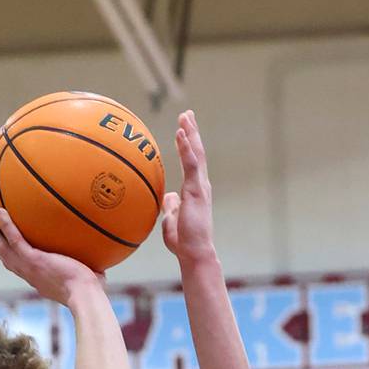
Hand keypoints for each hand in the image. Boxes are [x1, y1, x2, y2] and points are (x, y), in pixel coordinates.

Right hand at [0, 207, 103, 304]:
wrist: (85, 296)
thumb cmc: (92, 293)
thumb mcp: (91, 279)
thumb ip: (92, 269)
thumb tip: (104, 262)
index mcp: (41, 281)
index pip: (24, 269)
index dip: (15, 260)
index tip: (12, 251)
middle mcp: (31, 276)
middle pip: (8, 260)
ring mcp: (29, 268)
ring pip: (5, 250)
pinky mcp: (32, 259)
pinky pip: (14, 238)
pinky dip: (5, 225)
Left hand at [160, 110, 215, 265]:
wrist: (194, 253)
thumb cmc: (184, 242)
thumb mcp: (172, 220)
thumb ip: (171, 206)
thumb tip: (168, 196)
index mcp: (194, 190)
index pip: (191, 162)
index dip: (187, 145)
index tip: (183, 129)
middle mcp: (200, 185)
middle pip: (196, 153)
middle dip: (192, 132)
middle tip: (187, 115)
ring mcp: (200, 187)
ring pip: (196, 154)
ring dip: (190, 134)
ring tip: (185, 117)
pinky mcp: (197, 191)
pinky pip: (191, 164)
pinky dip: (186, 148)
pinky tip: (181, 134)